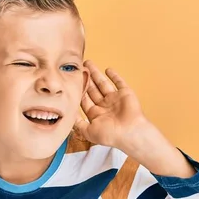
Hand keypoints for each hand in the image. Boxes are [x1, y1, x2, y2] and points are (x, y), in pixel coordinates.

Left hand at [75, 61, 194, 177]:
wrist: (130, 132)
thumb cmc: (110, 135)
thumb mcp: (88, 131)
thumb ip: (78, 123)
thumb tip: (68, 115)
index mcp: (96, 114)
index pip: (84, 100)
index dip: (78, 90)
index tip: (71, 81)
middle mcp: (104, 106)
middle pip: (92, 89)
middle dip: (85, 79)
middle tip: (78, 68)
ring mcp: (115, 99)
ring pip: (102, 83)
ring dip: (96, 74)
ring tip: (88, 63)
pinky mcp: (125, 93)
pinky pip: (119, 82)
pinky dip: (114, 75)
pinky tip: (107, 69)